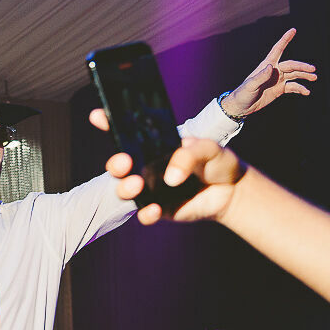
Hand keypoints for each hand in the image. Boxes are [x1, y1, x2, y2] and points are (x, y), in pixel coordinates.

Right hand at [92, 110, 248, 225]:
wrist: (232, 191)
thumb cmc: (217, 162)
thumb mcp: (209, 148)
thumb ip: (189, 155)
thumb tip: (170, 178)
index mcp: (155, 145)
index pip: (128, 132)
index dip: (110, 123)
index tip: (97, 115)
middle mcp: (147, 166)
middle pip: (118, 166)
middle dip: (115, 164)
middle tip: (124, 161)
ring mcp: (150, 189)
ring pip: (124, 190)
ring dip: (125, 188)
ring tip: (137, 184)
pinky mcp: (159, 209)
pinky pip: (144, 214)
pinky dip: (146, 213)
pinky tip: (155, 209)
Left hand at [220, 29, 316, 118]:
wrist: (241, 107)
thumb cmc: (243, 94)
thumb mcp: (250, 85)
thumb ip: (260, 76)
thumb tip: (271, 66)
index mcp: (266, 65)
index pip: (277, 49)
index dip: (285, 39)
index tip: (293, 30)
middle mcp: (275, 70)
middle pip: (291, 65)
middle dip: (302, 66)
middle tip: (312, 69)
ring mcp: (278, 80)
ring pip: (295, 74)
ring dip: (304, 76)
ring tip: (314, 78)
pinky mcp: (280, 89)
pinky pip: (293, 87)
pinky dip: (300, 88)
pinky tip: (307, 92)